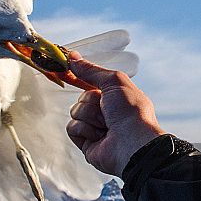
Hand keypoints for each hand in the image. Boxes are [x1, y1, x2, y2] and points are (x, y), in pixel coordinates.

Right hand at [66, 51, 165, 176]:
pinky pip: (72, 128)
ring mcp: (95, 128)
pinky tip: (98, 135)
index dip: (80, 77)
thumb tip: (73, 58)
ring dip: (89, 116)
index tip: (67, 69)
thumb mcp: (114, 81)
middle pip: (82, 98)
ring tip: (105, 124)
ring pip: (76, 112)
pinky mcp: (86, 142)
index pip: (92, 84)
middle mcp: (106, 113)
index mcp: (116, 97)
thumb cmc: (131, 112)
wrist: (132, 143)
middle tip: (105, 109)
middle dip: (91, 101)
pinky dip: (84, 129)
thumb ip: (91, 70)